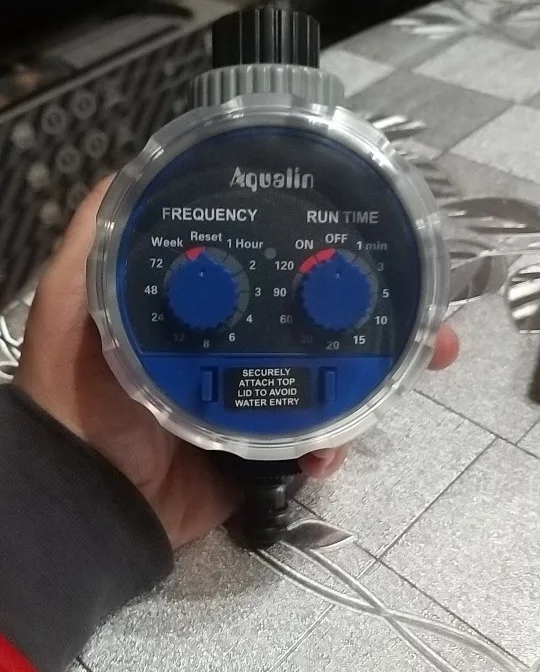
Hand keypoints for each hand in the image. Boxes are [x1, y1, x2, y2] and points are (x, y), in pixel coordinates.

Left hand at [15, 180, 457, 545]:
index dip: (318, 250)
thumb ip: (96, 239)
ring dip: (371, 379)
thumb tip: (134, 167)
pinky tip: (330, 451)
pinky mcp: (257, 453)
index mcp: (198, 308)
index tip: (367, 236)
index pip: (269, 268)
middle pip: (312, 320)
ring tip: (414, 368)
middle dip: (374, 316)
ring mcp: (248, 401)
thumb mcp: (72, 302)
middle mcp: (230, 346)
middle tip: (422, 318)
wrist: (89, 503)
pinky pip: (310, 441)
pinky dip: (331, 446)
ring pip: (326, 380)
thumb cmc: (76, 395)